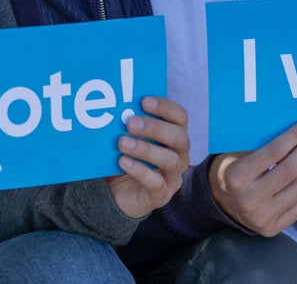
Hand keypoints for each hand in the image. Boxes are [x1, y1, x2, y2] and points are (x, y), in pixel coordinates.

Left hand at [106, 97, 188, 218]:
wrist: (115, 194)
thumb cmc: (124, 158)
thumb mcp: (125, 138)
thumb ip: (126, 125)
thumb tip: (116, 107)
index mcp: (174, 136)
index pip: (180, 117)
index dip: (165, 107)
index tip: (144, 101)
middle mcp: (180, 155)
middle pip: (180, 137)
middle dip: (155, 128)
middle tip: (130, 122)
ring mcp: (173, 177)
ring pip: (171, 160)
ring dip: (146, 149)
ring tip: (123, 143)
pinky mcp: (162, 196)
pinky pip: (157, 184)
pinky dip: (140, 171)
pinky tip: (123, 162)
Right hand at [208, 119, 296, 235]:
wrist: (219, 202)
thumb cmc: (231, 168)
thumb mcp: (236, 152)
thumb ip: (260, 143)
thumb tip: (295, 128)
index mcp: (236, 176)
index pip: (274, 152)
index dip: (295, 136)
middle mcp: (248, 199)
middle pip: (291, 169)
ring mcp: (261, 217)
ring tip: (288, 169)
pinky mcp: (271, 229)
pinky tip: (288, 186)